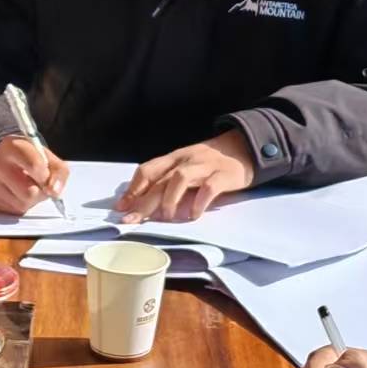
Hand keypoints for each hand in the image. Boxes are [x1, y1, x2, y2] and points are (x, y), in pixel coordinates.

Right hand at [0, 136, 69, 215]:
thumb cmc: (27, 156)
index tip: (47, 176)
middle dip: (41, 192)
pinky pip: (14, 210)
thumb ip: (58, 171)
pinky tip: (18, 193)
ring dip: (32, 200)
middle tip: (39, 184)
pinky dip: (22, 204)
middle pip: (30, 191)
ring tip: (29, 187)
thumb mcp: (45, 155)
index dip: (47, 176)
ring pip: (22, 204)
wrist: (0, 157)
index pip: (36, 166)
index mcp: (13, 146)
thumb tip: (55, 192)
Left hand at [117, 130, 255, 222]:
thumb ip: (169, 181)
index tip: (121, 207)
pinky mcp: (224, 175)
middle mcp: (186, 159)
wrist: (245, 147)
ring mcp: (205, 166)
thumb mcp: (187, 165)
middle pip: (160, 179)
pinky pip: (209, 187)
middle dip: (143, 201)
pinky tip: (194, 215)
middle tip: (131, 220)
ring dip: (169, 199)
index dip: (133, 188)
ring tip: (166, 217)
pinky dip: (199, 202)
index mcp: (174, 158)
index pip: (148, 170)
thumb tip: (144, 203)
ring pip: (180, 178)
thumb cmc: (211, 162)